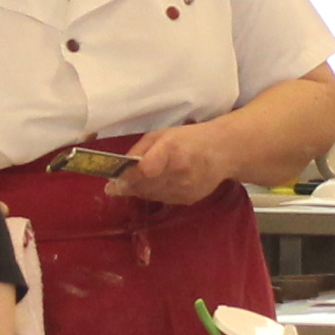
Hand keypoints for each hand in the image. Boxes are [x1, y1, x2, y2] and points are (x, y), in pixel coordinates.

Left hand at [121, 122, 237, 205]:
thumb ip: (140, 149)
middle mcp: (178, 172)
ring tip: (134, 183)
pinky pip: (163, 199)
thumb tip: (121, 167)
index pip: (144, 170)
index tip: (112, 183)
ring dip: (139, 191)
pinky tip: (155, 184)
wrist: (222, 151)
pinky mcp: (189, 199)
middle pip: (144, 186)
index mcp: (171, 151)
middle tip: (114, 186)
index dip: (127, 178)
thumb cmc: (189, 138)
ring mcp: (185, 189)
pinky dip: (154, 194)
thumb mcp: (162, 134)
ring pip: (151, 195)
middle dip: (127, 187)